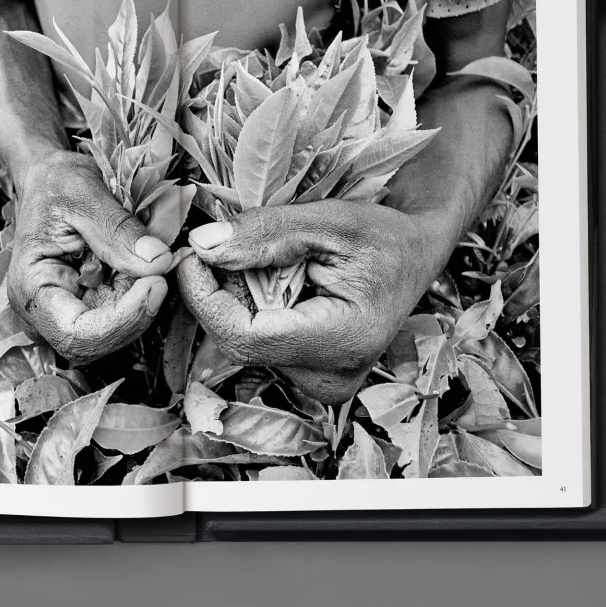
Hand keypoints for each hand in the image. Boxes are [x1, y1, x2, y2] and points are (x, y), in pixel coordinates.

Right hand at [9, 152, 172, 362]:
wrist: (50, 179)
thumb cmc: (55, 183)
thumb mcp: (84, 194)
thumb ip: (118, 230)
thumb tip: (158, 262)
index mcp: (31, 289)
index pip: (75, 334)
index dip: (120, 320)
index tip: (154, 283)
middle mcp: (46, 310)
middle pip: (98, 341)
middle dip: (137, 312)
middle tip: (162, 268)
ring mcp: (69, 310)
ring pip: (115, 331)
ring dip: (143, 302)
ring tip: (153, 258)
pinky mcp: (91, 303)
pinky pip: (123, 312)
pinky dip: (143, 292)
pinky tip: (148, 264)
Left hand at [176, 200, 448, 403]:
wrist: (416, 256)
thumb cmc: (383, 236)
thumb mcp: (329, 221)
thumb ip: (265, 233)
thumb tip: (202, 246)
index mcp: (342, 343)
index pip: (244, 337)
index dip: (205, 298)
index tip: (189, 256)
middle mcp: (331, 379)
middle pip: (240, 341)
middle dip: (221, 292)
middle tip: (228, 245)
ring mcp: (322, 385)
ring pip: (246, 344)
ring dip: (237, 299)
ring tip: (266, 261)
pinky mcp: (312, 379)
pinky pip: (260, 346)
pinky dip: (253, 310)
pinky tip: (273, 284)